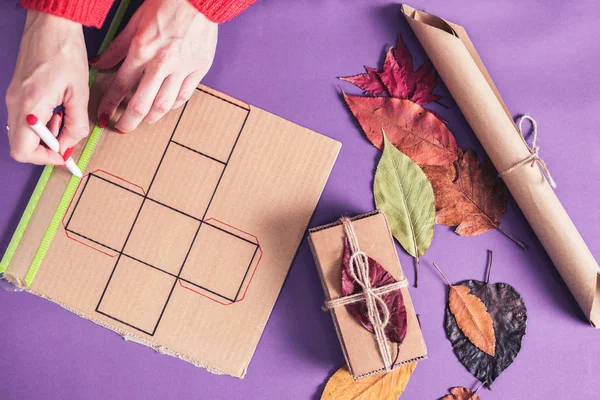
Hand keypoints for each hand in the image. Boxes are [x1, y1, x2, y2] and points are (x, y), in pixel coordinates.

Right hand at [6, 11, 88, 164]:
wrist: (51, 26)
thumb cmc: (65, 52)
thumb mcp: (80, 93)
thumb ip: (76, 124)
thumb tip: (70, 143)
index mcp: (29, 106)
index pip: (23, 151)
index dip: (45, 158)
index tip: (64, 154)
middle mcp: (15, 104)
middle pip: (21, 145)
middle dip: (46, 147)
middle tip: (66, 135)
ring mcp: (13, 98)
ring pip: (23, 133)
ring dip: (45, 134)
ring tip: (65, 118)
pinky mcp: (16, 93)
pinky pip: (25, 119)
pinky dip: (41, 122)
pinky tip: (57, 110)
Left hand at [92, 0, 217, 132]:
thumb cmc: (167, 5)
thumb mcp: (135, 22)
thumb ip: (117, 47)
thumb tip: (99, 63)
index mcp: (142, 50)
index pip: (120, 85)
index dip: (110, 104)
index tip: (104, 115)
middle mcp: (162, 63)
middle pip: (142, 103)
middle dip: (129, 121)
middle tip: (122, 128)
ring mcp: (182, 69)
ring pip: (164, 104)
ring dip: (151, 118)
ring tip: (143, 121)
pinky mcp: (199, 69)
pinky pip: (184, 95)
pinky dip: (172, 105)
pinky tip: (165, 107)